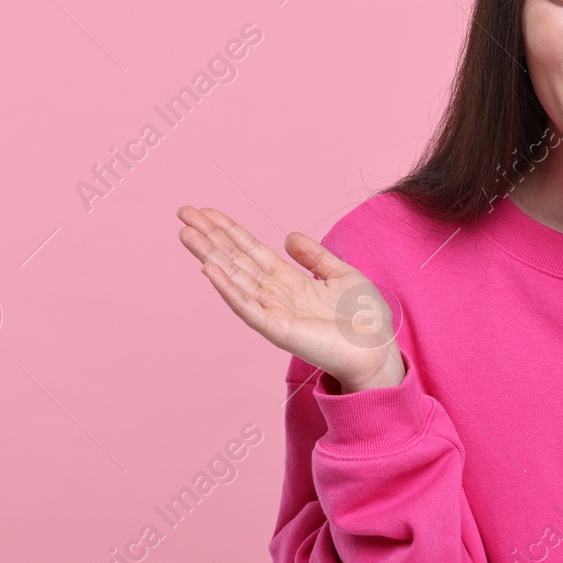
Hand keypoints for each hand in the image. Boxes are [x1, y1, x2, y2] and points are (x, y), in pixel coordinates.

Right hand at [175, 205, 404, 391]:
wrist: (378, 350)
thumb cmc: (364, 318)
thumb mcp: (341, 274)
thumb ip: (314, 256)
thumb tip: (288, 236)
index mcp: (289, 281)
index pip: (251, 250)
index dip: (229, 230)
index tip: (206, 212)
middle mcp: (275, 294)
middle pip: (235, 259)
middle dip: (209, 236)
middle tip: (184, 212)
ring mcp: (272, 311)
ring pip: (233, 278)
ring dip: (209, 255)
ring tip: (186, 233)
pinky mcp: (276, 329)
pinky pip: (245, 306)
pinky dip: (226, 287)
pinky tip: (208, 268)